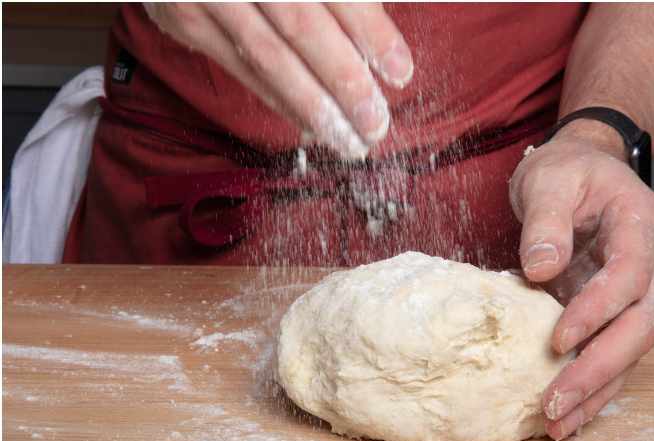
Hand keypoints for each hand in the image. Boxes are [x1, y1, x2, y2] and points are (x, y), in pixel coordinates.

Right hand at [142, 2, 411, 159]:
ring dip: (315, 107)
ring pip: (269, 56)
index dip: (370, 31)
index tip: (400, 72)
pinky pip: (241, 67)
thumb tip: (379, 42)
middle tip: (376, 124)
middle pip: (302, 26)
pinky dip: (280, 100)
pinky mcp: (184, 17)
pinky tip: (311, 125)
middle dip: (345, 81)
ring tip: (351, 141)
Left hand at [510, 123, 653, 439]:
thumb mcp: (551, 177)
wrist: (586, 172)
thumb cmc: (571, 172)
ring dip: (594, 393)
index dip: (598, 311)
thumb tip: (541, 268)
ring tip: (557, 425)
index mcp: (641, 226)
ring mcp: (639, 299)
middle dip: (597, 369)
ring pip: (629, 355)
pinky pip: (613, 362)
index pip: (629, 277)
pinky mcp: (619, 320)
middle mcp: (651, 269)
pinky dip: (591, 392)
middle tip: (555, 401)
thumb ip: (546, 219)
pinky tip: (564, 419)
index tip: (557, 340)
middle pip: (637, 328)